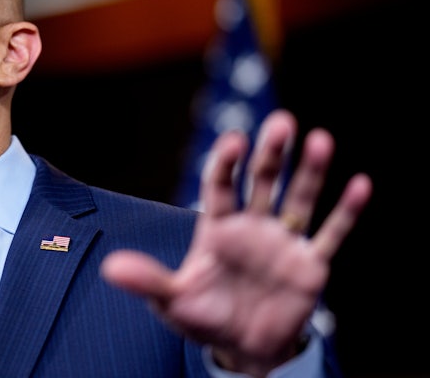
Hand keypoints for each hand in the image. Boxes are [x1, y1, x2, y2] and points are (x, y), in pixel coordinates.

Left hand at [100, 109, 371, 376]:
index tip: (234, 141)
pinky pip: (330, 234)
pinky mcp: (310, 264)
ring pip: (299, 198)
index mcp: (217, 227)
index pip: (220, 185)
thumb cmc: (204, 317)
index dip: (226, 163)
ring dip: (310, 171)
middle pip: (263, 181)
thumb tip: (109, 269)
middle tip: (282, 121)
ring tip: (320, 139)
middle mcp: (252, 226)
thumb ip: (148, 280)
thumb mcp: (173, 300)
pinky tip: (360, 184)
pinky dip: (345, 212)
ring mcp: (283, 242)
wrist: (242, 348)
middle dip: (271, 154)